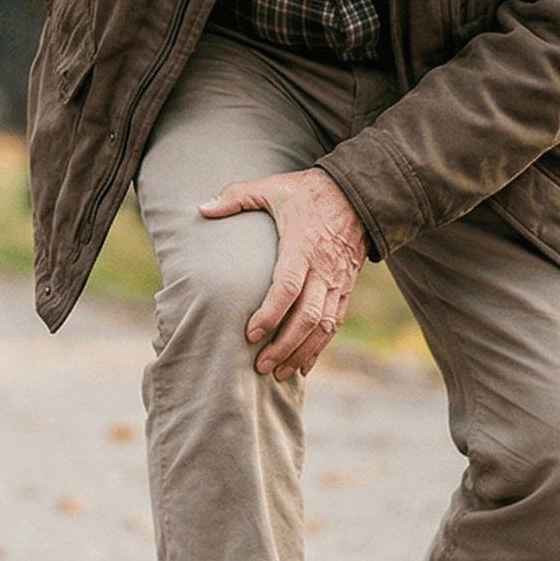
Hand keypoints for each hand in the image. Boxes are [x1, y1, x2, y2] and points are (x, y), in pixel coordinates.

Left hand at [198, 169, 366, 380]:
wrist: (357, 194)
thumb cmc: (308, 192)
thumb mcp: (273, 187)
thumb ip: (237, 196)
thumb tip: (202, 207)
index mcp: (302, 247)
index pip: (288, 288)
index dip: (270, 314)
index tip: (250, 334)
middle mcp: (323, 270)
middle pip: (307, 316)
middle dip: (284, 345)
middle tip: (260, 365)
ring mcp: (338, 282)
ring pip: (323, 326)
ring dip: (301, 353)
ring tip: (278, 373)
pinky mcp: (346, 289)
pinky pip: (335, 323)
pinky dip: (320, 347)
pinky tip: (303, 366)